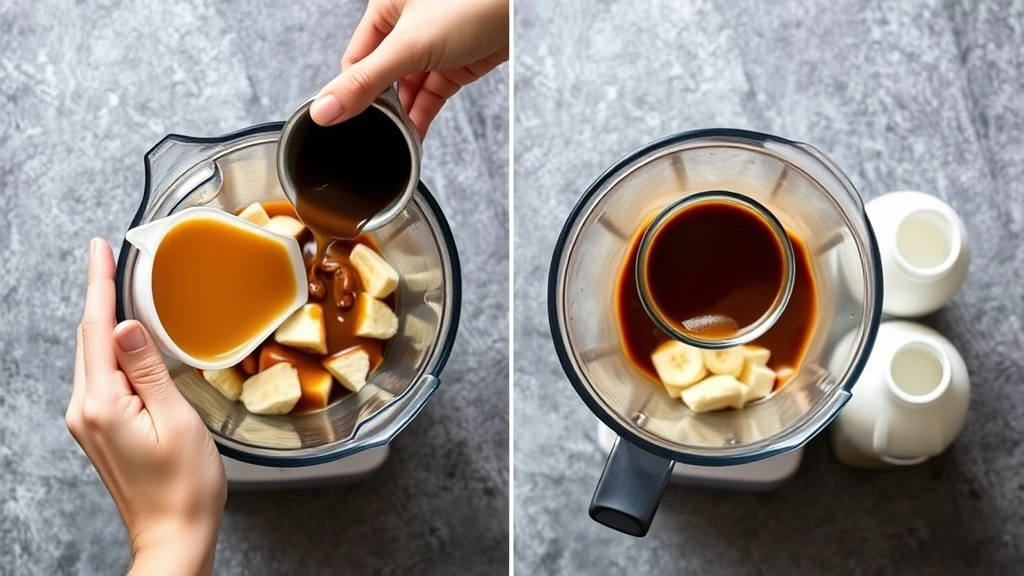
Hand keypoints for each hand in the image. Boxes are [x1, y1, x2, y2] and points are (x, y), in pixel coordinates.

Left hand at [66, 239, 225, 575]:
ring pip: (93, 356)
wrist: (174, 533)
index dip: (99, 285)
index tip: (99, 250)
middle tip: (110, 257)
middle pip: (89, 338)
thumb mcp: (176, 420)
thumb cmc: (183, 486)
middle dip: (99, 295)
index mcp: (102, 404)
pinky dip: (111, 349)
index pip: (97, 329)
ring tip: (120, 288)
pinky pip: (100, 376)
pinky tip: (126, 340)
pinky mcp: (98, 429)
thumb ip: (148, 370)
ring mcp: (88, 421)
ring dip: (106, 321)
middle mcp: (85, 411)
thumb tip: (127, 326)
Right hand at [311, 0, 508, 139]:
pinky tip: (415, 137)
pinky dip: (424, 116)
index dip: (351, 92)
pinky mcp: (457, 65)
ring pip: (409, 89)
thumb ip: (367, 81)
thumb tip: (324, 110)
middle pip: (382, 77)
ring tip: (398, 143)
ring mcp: (434, 47)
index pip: (356, 59)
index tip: (347, 124)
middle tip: (377, 137)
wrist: (523, 9)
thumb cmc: (473, 3)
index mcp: (385, 8)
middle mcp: (407, 26)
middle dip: (382, 108)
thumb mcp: (410, 45)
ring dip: (404, 116)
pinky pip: (432, 95)